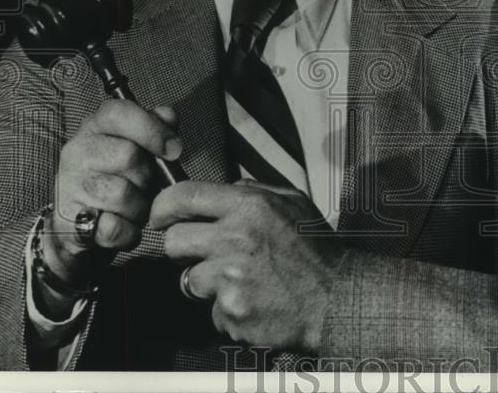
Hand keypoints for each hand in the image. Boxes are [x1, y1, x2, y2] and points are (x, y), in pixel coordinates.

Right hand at [46, 99, 181, 285]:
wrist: (80, 227)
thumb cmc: (118, 179)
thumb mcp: (138, 148)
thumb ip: (156, 128)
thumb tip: (168, 116)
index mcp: (95, 127)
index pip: (119, 113)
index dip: (152, 129)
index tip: (173, 150)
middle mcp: (77, 151)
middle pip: (128, 156)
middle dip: (148, 177)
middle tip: (146, 187)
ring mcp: (68, 185)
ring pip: (121, 195)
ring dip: (139, 207)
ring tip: (135, 208)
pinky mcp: (67, 221)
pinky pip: (112, 228)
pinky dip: (128, 232)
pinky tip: (125, 227)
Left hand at [149, 180, 343, 350]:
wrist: (337, 298)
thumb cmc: (318, 251)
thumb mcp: (295, 202)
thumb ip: (258, 190)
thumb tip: (229, 186)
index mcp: (249, 208)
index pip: (183, 197)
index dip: (162, 206)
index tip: (160, 215)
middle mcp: (235, 240)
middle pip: (173, 242)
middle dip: (184, 248)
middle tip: (205, 253)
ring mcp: (230, 279)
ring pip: (189, 281)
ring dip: (209, 282)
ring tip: (241, 279)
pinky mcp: (231, 312)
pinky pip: (212, 310)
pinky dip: (229, 309)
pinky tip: (254, 300)